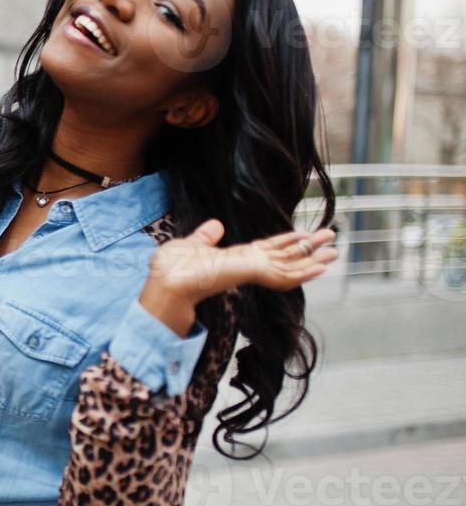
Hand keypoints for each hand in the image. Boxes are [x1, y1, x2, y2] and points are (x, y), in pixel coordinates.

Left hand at [149, 219, 340, 304]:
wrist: (169, 280)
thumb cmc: (173, 266)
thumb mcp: (192, 244)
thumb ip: (207, 236)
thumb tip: (216, 225)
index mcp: (236, 257)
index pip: (269, 248)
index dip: (288, 240)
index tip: (305, 233)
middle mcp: (247, 265)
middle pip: (286, 255)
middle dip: (309, 247)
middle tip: (333, 237)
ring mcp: (252, 271)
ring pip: (291, 266)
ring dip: (314, 259)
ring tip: (336, 251)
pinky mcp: (253, 274)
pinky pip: (285, 275)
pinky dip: (305, 271)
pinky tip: (322, 267)